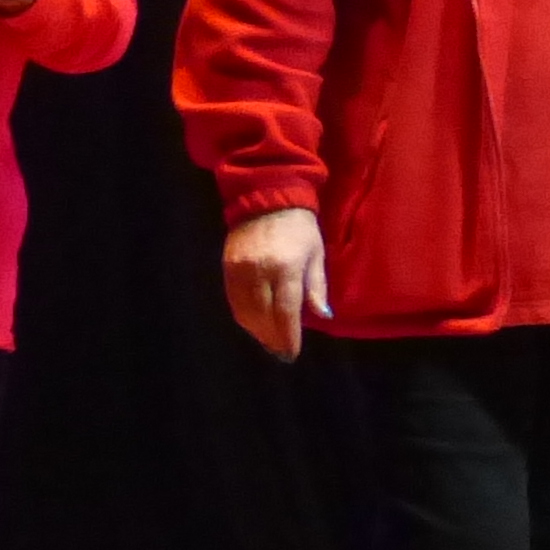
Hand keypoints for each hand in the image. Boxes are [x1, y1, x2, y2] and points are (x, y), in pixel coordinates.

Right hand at [221, 206, 327, 358]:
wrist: (268, 197)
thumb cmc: (300, 227)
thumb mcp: (316, 254)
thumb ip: (317, 287)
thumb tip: (322, 316)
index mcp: (286, 267)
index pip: (285, 312)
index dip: (288, 336)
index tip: (292, 353)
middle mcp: (259, 271)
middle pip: (263, 316)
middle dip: (272, 338)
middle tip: (281, 351)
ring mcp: (239, 270)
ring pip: (245, 312)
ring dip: (257, 331)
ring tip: (269, 341)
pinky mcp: (226, 267)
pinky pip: (233, 301)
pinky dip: (244, 317)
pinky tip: (255, 324)